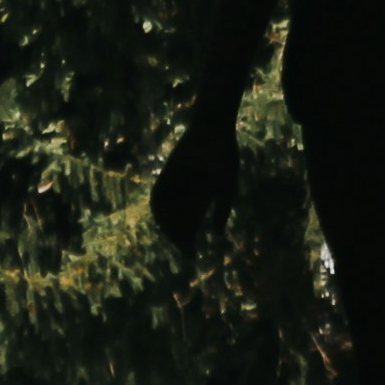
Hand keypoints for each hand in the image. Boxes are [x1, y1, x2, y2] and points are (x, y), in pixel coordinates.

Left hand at [151, 104, 239, 250]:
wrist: (213, 130)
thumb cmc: (224, 157)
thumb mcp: (227, 188)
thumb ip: (221, 211)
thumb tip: (216, 235)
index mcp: (201, 198)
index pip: (190, 225)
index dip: (189, 241)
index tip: (192, 255)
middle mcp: (185, 193)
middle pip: (177, 221)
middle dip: (179, 237)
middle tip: (185, 249)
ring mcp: (175, 183)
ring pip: (166, 211)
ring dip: (168, 226)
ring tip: (175, 237)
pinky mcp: (167, 173)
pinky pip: (158, 194)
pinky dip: (158, 208)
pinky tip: (162, 219)